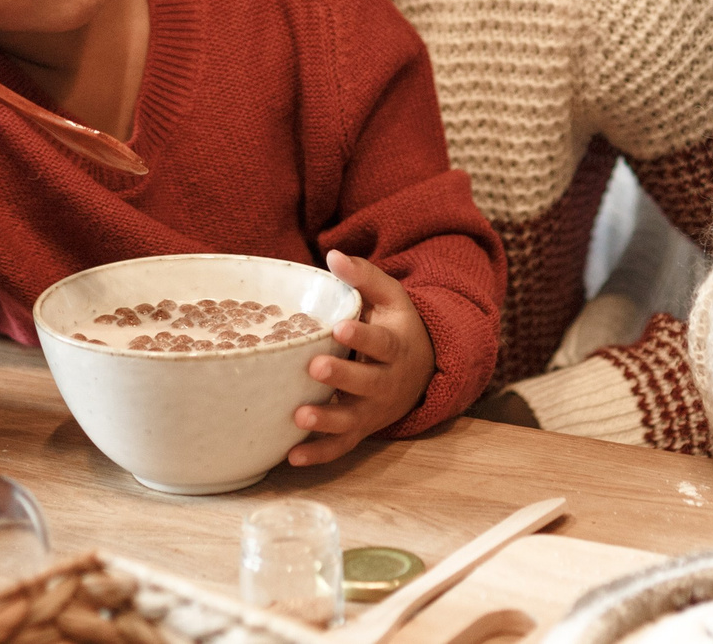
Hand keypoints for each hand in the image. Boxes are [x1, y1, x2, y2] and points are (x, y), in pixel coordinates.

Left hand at [288, 251, 436, 465]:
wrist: (421, 371)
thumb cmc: (395, 328)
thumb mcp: (390, 299)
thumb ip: (364, 278)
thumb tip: (332, 255)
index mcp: (395, 347)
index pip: (381, 343)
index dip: (362, 337)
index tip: (340, 328)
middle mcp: (387, 382)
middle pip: (367, 384)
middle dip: (342, 378)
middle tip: (315, 368)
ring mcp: (373, 410)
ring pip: (352, 420)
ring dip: (326, 421)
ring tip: (299, 417)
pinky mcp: (360, 430)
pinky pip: (340, 447)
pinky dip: (318, 454)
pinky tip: (292, 456)